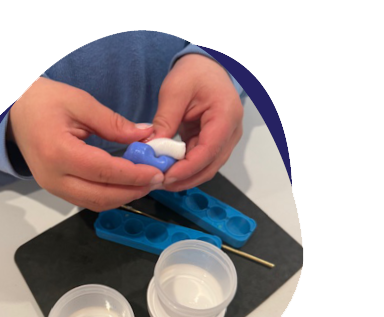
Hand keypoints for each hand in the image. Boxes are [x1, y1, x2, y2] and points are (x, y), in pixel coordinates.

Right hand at [9, 77, 160, 210]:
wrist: (13, 110)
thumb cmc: (43, 101)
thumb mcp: (80, 102)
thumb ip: (113, 123)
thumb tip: (146, 135)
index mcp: (58, 152)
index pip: (104, 171)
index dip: (134, 175)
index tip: (157, 171)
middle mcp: (53, 176)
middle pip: (101, 196)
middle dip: (134, 190)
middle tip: (158, 179)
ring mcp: (52, 186)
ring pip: (95, 203)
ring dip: (124, 196)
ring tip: (147, 182)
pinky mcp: (55, 189)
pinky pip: (88, 200)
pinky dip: (111, 195)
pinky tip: (128, 183)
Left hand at [152, 54, 243, 190]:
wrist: (207, 66)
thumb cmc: (195, 73)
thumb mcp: (175, 91)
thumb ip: (165, 120)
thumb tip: (151, 148)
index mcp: (226, 116)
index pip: (209, 151)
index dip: (188, 168)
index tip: (166, 177)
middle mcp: (231, 132)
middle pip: (211, 165)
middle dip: (186, 178)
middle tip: (159, 183)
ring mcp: (226, 139)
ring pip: (208, 167)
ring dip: (186, 176)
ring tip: (160, 178)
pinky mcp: (217, 141)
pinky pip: (202, 160)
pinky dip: (186, 167)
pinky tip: (168, 169)